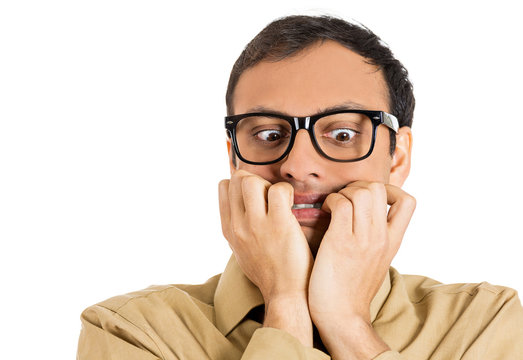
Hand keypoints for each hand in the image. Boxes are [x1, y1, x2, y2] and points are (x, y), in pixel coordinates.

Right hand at [218, 170, 313, 345]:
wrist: (285, 294)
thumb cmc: (268, 272)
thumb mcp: (241, 250)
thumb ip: (238, 228)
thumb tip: (239, 207)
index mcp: (229, 230)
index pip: (223, 187)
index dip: (241, 183)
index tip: (256, 193)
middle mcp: (238, 225)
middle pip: (237, 179)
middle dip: (256, 180)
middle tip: (270, 196)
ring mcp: (256, 224)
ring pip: (252, 181)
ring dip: (269, 184)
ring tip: (280, 200)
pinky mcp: (279, 224)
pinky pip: (278, 190)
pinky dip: (286, 191)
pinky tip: (292, 205)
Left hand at [308, 181, 415, 357]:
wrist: (342, 317)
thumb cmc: (352, 291)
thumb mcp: (376, 262)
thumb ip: (377, 239)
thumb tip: (368, 218)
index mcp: (393, 241)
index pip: (409, 201)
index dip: (390, 188)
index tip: (370, 196)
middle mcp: (381, 237)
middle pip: (380, 188)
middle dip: (359, 185)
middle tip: (345, 199)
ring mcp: (362, 239)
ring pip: (361, 192)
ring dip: (343, 192)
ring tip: (334, 206)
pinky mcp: (340, 243)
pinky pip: (341, 205)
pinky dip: (331, 201)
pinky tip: (324, 212)